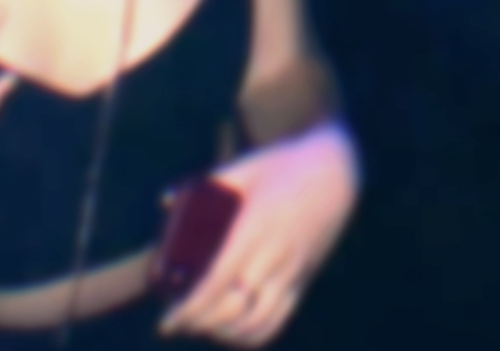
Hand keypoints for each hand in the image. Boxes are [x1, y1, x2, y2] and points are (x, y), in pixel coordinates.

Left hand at [158, 124, 358, 344]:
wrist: (333, 170)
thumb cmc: (283, 164)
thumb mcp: (245, 167)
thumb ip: (207, 185)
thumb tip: (165, 200)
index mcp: (256, 226)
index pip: (218, 280)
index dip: (191, 306)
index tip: (168, 320)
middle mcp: (275, 254)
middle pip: (233, 306)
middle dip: (200, 321)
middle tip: (176, 321)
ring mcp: (292, 270)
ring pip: (255, 320)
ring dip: (224, 331)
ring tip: (201, 325)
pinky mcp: (304, 279)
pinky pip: (279, 319)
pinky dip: (253, 334)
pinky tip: (233, 331)